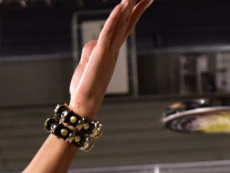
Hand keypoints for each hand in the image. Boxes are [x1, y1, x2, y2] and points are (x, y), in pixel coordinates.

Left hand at [68, 0, 152, 118]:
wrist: (85, 104)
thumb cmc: (85, 88)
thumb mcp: (86, 64)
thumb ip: (91, 50)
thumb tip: (94, 42)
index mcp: (111, 51)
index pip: (125, 27)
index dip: (134, 13)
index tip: (144, 0)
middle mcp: (114, 49)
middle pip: (127, 22)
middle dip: (136, 6)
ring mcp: (109, 51)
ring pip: (120, 24)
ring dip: (126, 6)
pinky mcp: (101, 53)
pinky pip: (109, 32)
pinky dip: (114, 18)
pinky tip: (120, 6)